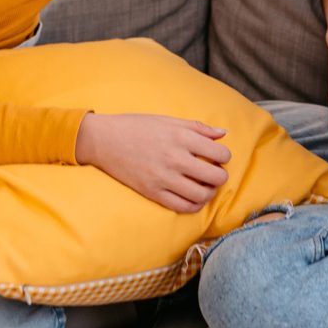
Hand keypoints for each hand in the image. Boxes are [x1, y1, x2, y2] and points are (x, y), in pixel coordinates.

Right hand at [75, 112, 231, 213]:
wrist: (104, 140)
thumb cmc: (137, 126)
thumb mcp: (168, 120)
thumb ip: (198, 127)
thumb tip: (222, 134)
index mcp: (181, 137)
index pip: (220, 153)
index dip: (224, 156)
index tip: (217, 157)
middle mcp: (175, 158)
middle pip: (216, 177)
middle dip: (220, 175)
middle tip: (214, 172)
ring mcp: (164, 178)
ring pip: (202, 195)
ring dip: (210, 192)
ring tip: (205, 186)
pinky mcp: (153, 193)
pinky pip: (182, 207)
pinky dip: (194, 205)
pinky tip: (193, 197)